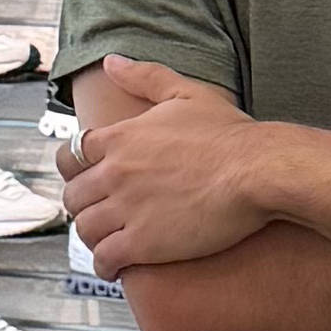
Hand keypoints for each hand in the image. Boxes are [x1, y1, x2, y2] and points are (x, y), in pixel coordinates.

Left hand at [59, 56, 294, 274]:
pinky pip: (106, 259)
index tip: (88, 180)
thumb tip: (112, 62)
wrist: (258, 171)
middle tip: (100, 214)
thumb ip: (145, 76)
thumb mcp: (186, 94)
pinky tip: (114, 269)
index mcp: (120, 138)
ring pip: (86, 229)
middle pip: (73, 195)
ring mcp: (127, 209)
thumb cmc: (231, 134)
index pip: (72, 155)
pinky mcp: (144, 243)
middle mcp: (115, 173)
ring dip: (93, 237)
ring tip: (108, 243)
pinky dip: (105, 266)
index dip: (76, 171)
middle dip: (83, 206)